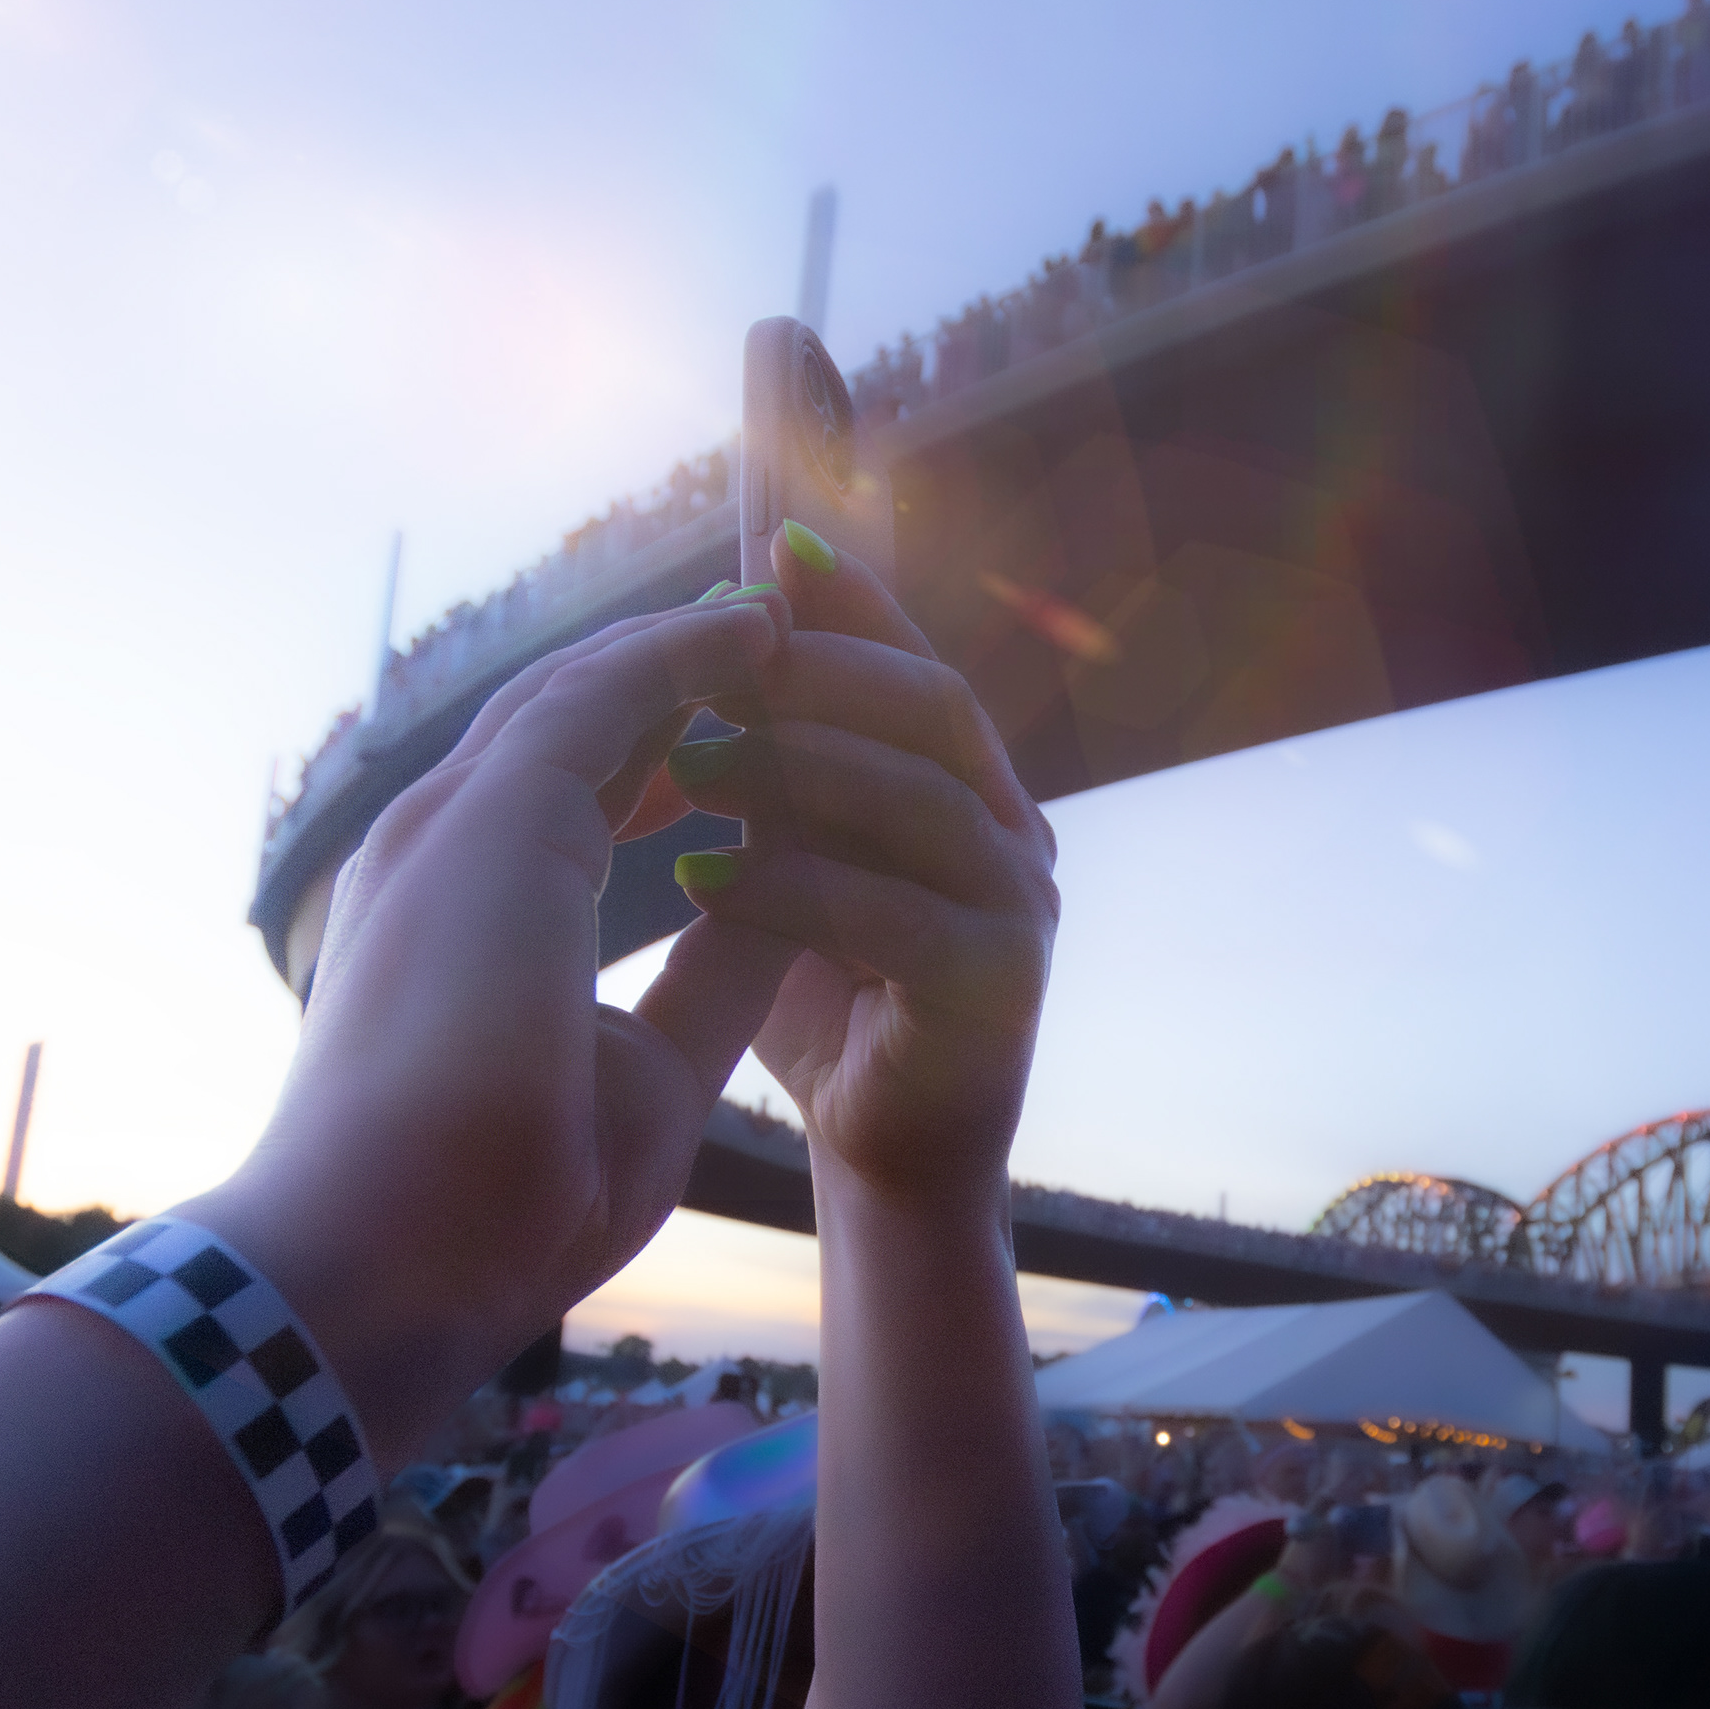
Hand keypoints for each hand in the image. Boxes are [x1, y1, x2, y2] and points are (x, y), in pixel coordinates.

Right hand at [188, 593, 798, 1461]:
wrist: (392, 1255)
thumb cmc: (500, 1204)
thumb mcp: (644, 1071)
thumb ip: (704, 981)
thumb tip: (783, 911)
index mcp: (456, 917)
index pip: (558, 799)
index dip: (653, 754)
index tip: (742, 739)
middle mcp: (438, 850)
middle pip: (564, 725)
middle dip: (668, 679)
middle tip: (774, 640)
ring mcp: (453, 824)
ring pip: (583, 691)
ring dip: (686, 650)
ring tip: (786, 617)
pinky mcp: (496, 814)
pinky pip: (610, 694)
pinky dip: (691, 655)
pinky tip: (770, 634)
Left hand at [664, 526, 1058, 1212]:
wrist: (887, 1164)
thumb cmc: (830, 1008)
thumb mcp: (797, 857)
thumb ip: (780, 765)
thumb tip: (719, 634)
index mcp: (973, 789)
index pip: (914, 663)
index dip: (853, 599)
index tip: (769, 544)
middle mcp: (1017, 833)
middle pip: (933, 706)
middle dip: (817, 671)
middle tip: (706, 667)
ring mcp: (1022, 910)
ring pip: (921, 797)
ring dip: (797, 768)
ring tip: (687, 767)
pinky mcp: (998, 991)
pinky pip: (897, 914)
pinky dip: (791, 888)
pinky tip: (700, 881)